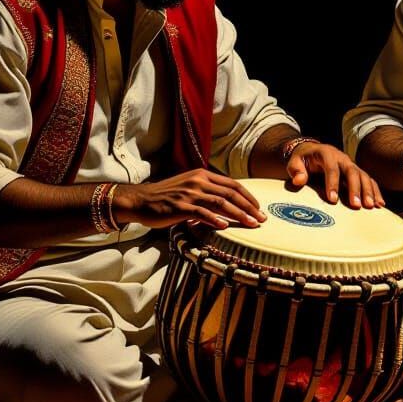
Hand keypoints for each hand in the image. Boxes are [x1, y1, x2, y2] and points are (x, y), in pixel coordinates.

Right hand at [116, 169, 265, 229]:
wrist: (142, 200)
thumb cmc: (167, 197)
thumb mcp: (190, 187)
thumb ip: (208, 192)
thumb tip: (229, 204)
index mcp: (203, 175)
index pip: (232, 184)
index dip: (248, 196)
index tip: (259, 208)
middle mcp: (198, 181)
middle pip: (230, 193)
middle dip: (249, 207)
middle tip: (261, 219)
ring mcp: (189, 193)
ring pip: (220, 203)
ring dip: (238, 214)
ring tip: (251, 224)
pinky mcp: (180, 207)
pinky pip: (201, 213)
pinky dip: (215, 219)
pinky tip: (225, 226)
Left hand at [287, 142, 384, 208]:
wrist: (312, 152)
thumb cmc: (303, 160)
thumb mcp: (295, 162)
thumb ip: (296, 170)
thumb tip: (299, 180)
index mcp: (326, 154)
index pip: (331, 168)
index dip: (333, 183)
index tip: (332, 200)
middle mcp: (342, 158)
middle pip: (351, 171)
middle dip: (355, 188)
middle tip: (356, 205)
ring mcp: (351, 165)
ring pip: (363, 176)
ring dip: (368, 191)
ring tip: (371, 206)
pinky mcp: (356, 172)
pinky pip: (369, 180)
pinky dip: (375, 191)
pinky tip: (380, 204)